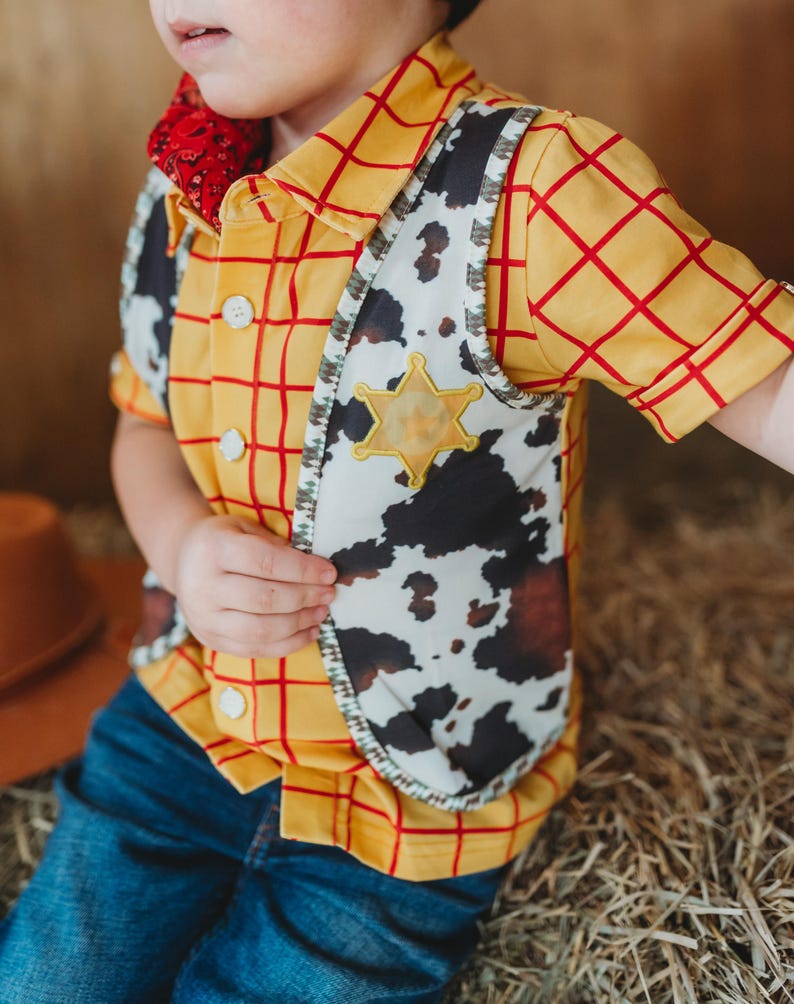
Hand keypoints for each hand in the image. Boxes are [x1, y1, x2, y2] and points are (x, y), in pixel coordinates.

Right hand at [174, 514, 336, 658]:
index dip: (303, 570)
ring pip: (260, 630)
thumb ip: (277, 546)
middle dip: (304, 598)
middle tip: (329, 593)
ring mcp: (204, 617)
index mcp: (214, 549)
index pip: (266, 562)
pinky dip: (287, 644)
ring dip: (299, 623)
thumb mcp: (246, 528)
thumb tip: (318, 571)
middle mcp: (203, 586)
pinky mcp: (210, 639)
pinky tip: (309, 632)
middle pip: (264, 599)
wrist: (182, 560)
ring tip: (321, 612)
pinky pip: (254, 650)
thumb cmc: (225, 540)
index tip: (329, 573)